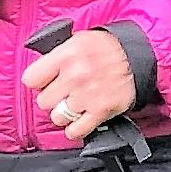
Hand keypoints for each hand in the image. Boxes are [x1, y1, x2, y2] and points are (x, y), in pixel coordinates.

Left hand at [24, 27, 137, 141]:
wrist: (139, 54)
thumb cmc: (107, 47)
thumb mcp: (78, 40)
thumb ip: (56, 55)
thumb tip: (39, 71)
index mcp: (66, 55)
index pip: (31, 79)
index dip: (38, 81)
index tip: (46, 81)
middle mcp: (75, 76)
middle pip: (44, 101)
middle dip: (53, 98)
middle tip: (64, 92)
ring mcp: (87, 95)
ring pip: (58, 117)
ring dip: (65, 113)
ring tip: (75, 104)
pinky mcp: (101, 111)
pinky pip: (75, 131)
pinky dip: (75, 129)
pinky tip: (80, 119)